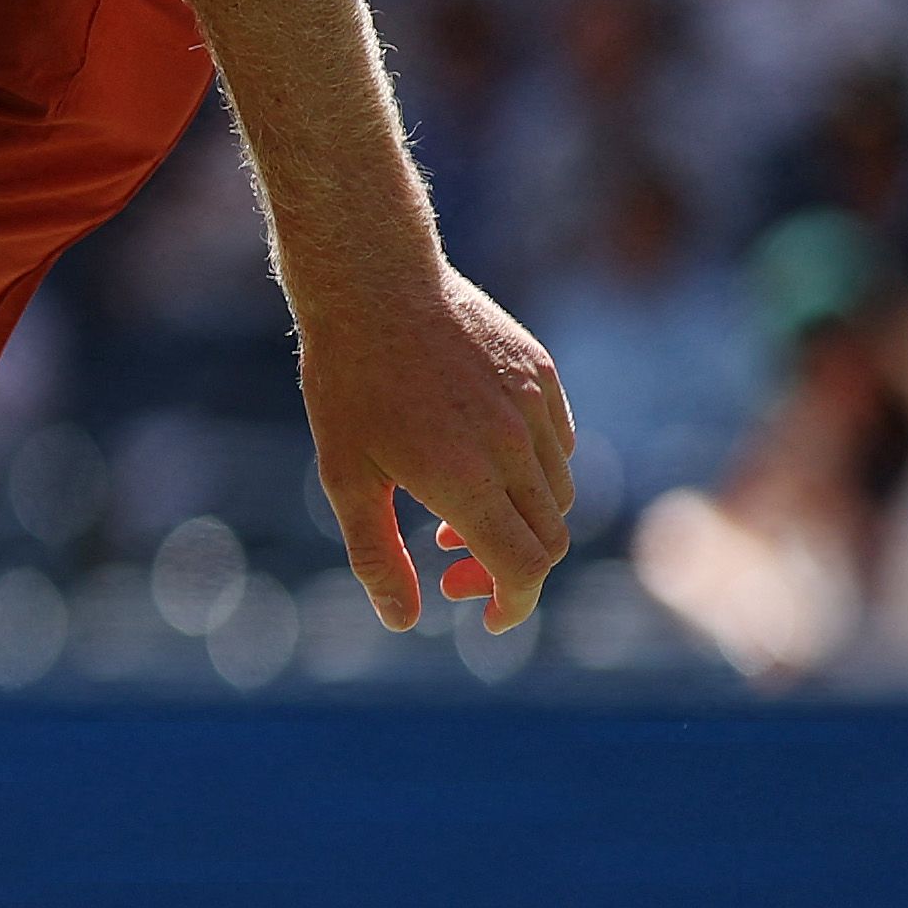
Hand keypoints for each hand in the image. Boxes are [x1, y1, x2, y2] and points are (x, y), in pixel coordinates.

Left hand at [299, 252, 576, 631]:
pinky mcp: (545, 377)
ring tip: (449, 515)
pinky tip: (481, 467)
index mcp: (466, 479)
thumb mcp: (345, 478)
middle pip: (548, 538)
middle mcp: (515, 447)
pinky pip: (561, 446)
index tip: (486, 617)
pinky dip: (534, 476)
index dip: (512, 604)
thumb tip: (405, 621)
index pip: (524, 567)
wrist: (374, 286)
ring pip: (558, 494)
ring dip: (519, 522)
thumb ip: (378, 555)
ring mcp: (537, 408)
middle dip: (509, 571)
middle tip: (450, 568)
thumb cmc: (347, 384)